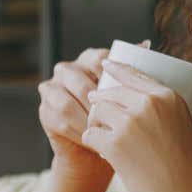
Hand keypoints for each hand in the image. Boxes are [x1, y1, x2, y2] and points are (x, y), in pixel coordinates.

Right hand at [38, 44, 132, 182]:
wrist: (97, 148)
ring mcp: (52, 89)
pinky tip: (93, 140)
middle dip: (98, 105)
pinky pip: (60, 120)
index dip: (112, 79)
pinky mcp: (45, 110)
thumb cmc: (117, 117)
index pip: (99, 60)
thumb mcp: (127, 92)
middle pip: (80, 83)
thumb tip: (146, 43)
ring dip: (87, 120)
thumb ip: (133, 69)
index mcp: (88, 59)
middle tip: (116, 121)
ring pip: (67, 103)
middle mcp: (67, 70)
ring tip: (105, 132)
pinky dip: (78, 132)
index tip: (127, 98)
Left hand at [83, 55, 191, 191]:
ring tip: (102, 135)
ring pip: (97, 111)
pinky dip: (93, 143)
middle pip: (111, 92)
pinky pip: (90, 133)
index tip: (105, 65)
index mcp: (170, 97)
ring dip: (96, 123)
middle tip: (96, 108)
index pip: (135, 74)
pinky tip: (102, 152)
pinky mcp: (113, 142)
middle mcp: (149, 104)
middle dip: (101, 100)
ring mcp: (129, 122)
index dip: (116, 68)